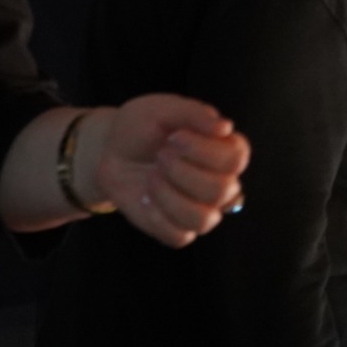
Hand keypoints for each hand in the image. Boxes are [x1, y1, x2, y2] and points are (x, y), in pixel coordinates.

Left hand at [86, 96, 251, 247]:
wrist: (109, 150)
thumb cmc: (142, 127)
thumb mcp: (163, 108)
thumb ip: (195, 113)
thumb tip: (226, 128)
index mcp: (226, 151)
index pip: (236, 160)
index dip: (204, 150)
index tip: (174, 136)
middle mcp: (221, 182)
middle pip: (222, 191)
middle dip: (182, 172)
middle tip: (160, 156)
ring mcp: (201, 208)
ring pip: (204, 220)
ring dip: (170, 196)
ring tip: (152, 178)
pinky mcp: (177, 229)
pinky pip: (180, 237)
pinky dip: (158, 218)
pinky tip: (146, 199)